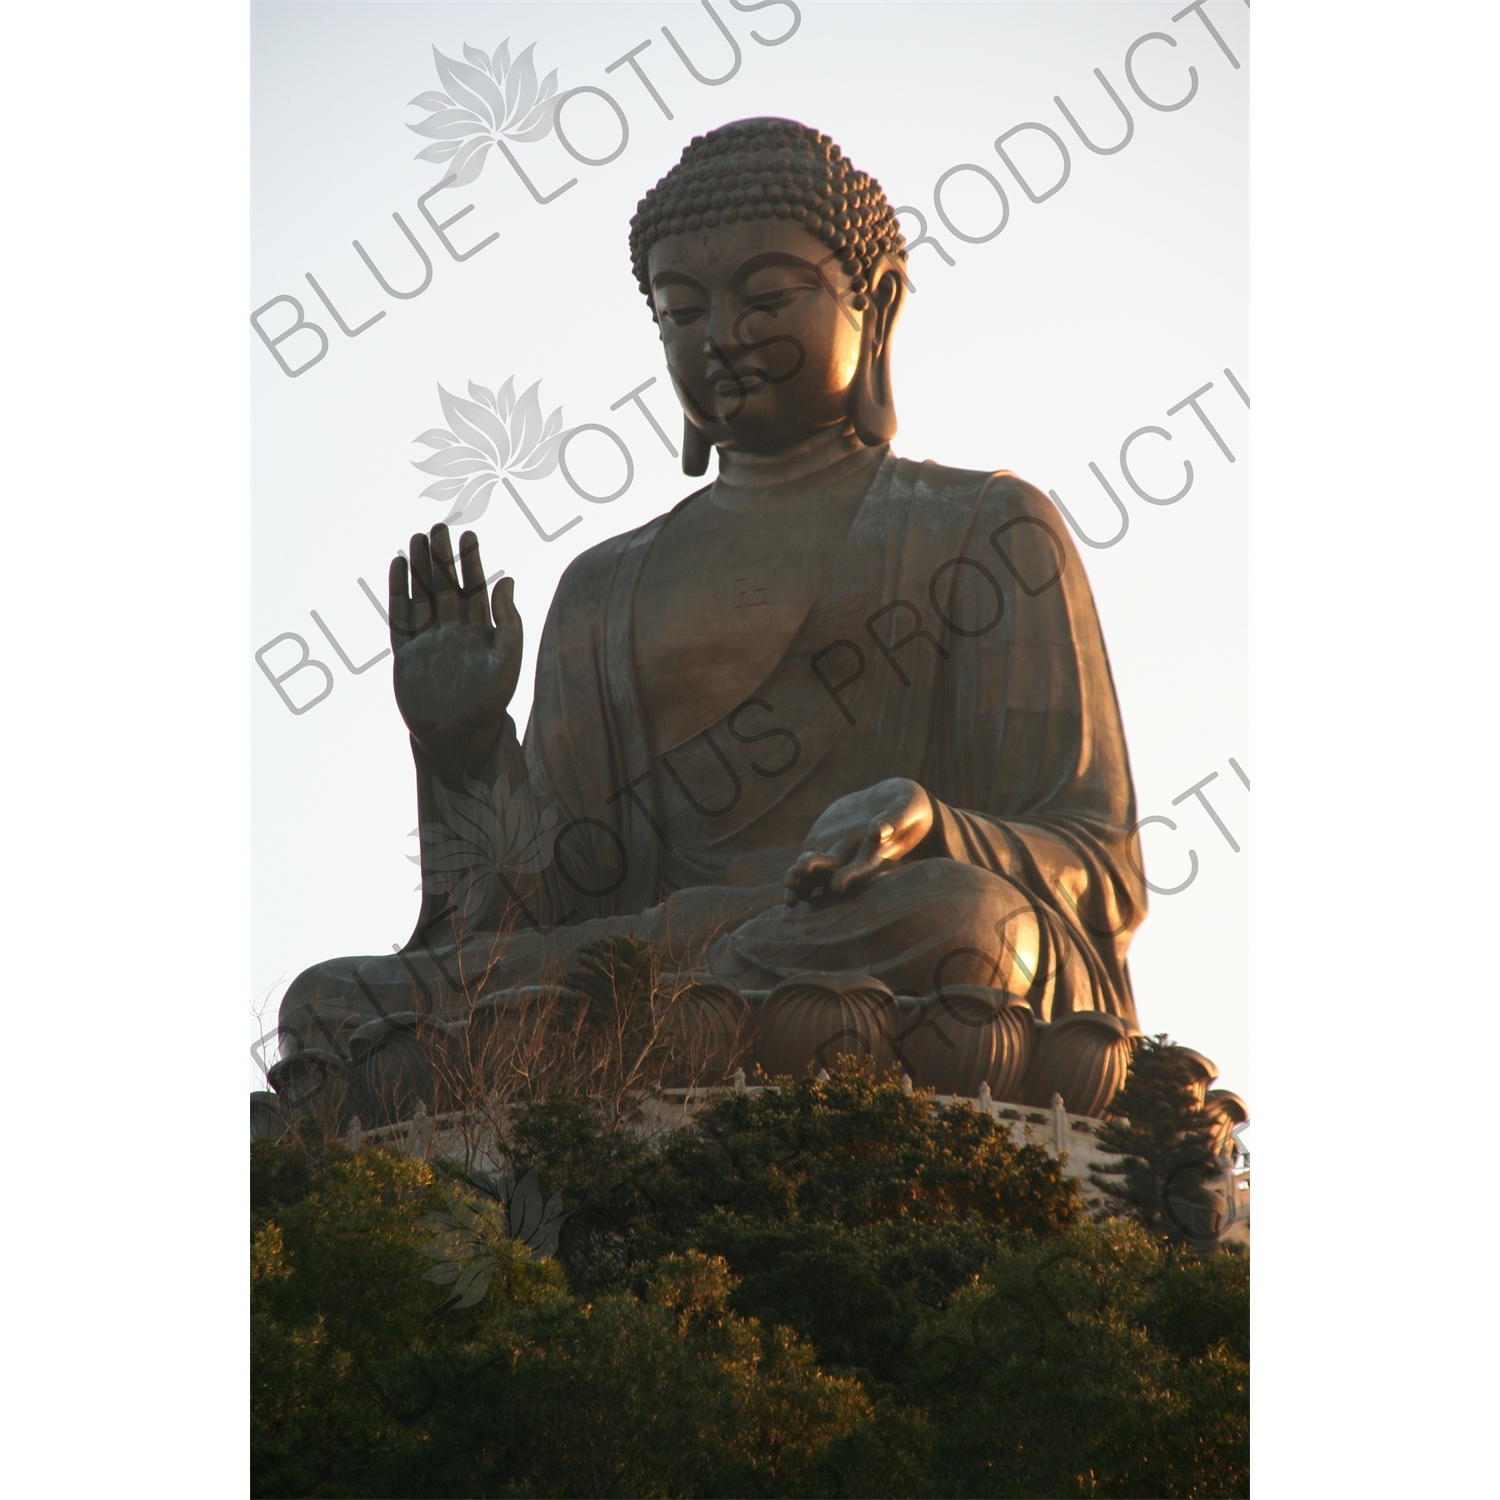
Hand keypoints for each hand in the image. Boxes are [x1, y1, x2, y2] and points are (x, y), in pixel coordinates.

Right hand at [388, 525, 521, 781]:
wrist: (460, 738)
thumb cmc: (491, 701)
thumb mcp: (507, 658)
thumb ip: (509, 620)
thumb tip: (510, 579)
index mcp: (479, 633)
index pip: (475, 588)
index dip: (472, 562)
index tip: (470, 534)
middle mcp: (453, 633)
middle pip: (446, 586)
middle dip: (442, 558)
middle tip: (438, 526)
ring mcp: (428, 642)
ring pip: (422, 596)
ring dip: (420, 569)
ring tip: (417, 538)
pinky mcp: (406, 654)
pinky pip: (400, 617)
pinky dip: (399, 592)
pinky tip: (398, 566)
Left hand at [784, 778, 933, 904]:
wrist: (895, 804)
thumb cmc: (910, 807)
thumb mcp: (907, 807)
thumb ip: (895, 820)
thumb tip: (876, 832)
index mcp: (877, 853)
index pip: (863, 868)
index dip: (851, 876)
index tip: (837, 885)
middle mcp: (855, 859)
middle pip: (835, 873)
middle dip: (818, 877)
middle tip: (800, 877)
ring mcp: (838, 854)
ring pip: (818, 874)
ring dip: (804, 881)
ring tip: (790, 883)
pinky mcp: (823, 844)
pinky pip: (808, 863)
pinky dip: (798, 875)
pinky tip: (789, 884)